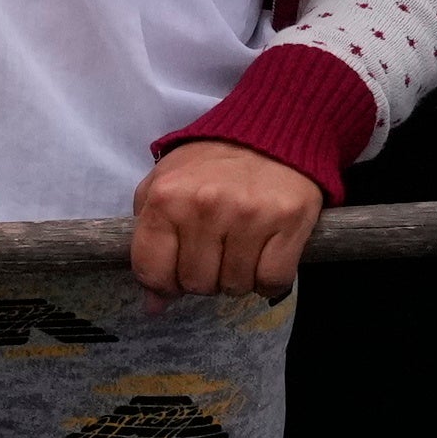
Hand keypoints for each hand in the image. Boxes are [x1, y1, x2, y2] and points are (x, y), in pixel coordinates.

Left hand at [132, 139, 324, 300]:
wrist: (271, 132)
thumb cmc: (211, 164)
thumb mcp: (164, 185)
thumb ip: (148, 240)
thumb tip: (154, 305)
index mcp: (166, 198)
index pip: (152, 271)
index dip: (163, 282)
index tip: (175, 272)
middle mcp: (205, 207)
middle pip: (196, 284)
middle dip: (203, 277)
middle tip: (214, 252)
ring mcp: (249, 215)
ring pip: (234, 286)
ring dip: (237, 277)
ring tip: (240, 248)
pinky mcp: (289, 221)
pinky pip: (272, 282)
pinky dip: (269, 280)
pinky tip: (265, 255)